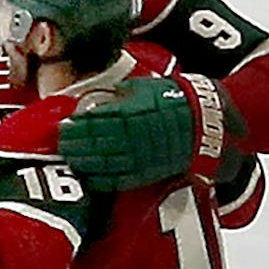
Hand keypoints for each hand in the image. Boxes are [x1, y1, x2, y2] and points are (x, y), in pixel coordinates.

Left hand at [58, 74, 226, 192]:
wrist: (206, 122)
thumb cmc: (173, 99)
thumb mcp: (145, 88)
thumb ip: (119, 95)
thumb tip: (96, 99)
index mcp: (132, 113)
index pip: (95, 121)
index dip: (77, 125)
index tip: (65, 124)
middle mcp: (133, 137)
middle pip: (95, 143)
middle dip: (75, 144)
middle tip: (62, 142)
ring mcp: (140, 157)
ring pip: (103, 163)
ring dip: (83, 162)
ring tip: (69, 157)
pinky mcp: (146, 173)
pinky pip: (118, 180)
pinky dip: (100, 179)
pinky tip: (88, 175)